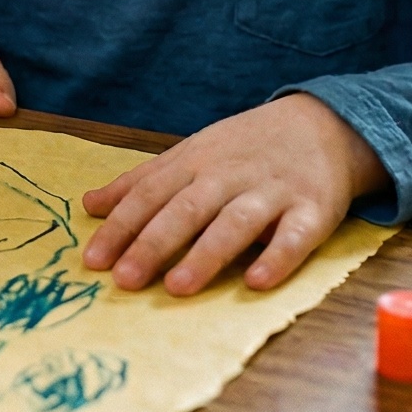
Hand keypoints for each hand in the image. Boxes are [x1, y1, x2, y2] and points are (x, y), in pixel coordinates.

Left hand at [79, 94, 385, 295]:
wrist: (322, 124)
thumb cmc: (245, 147)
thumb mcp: (190, 153)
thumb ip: (142, 181)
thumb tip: (89, 204)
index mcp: (196, 162)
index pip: (150, 195)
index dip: (121, 226)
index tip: (93, 260)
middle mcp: (229, 176)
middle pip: (186, 209)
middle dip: (153, 244)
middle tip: (124, 280)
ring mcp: (272, 192)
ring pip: (235, 223)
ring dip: (206, 254)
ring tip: (177, 287)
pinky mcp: (312, 210)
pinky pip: (294, 237)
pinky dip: (276, 258)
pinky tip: (257, 282)